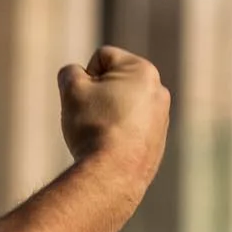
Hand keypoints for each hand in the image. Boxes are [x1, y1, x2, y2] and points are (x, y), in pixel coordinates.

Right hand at [57, 46, 169, 179]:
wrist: (114, 174)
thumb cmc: (93, 126)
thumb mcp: (71, 90)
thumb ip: (70, 73)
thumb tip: (75, 75)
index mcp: (143, 70)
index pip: (101, 57)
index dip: (84, 76)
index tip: (83, 99)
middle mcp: (159, 90)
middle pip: (114, 82)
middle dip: (97, 95)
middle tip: (88, 117)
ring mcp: (162, 117)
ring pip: (122, 106)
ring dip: (106, 114)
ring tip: (98, 135)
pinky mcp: (158, 141)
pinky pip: (130, 129)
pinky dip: (117, 134)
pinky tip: (109, 149)